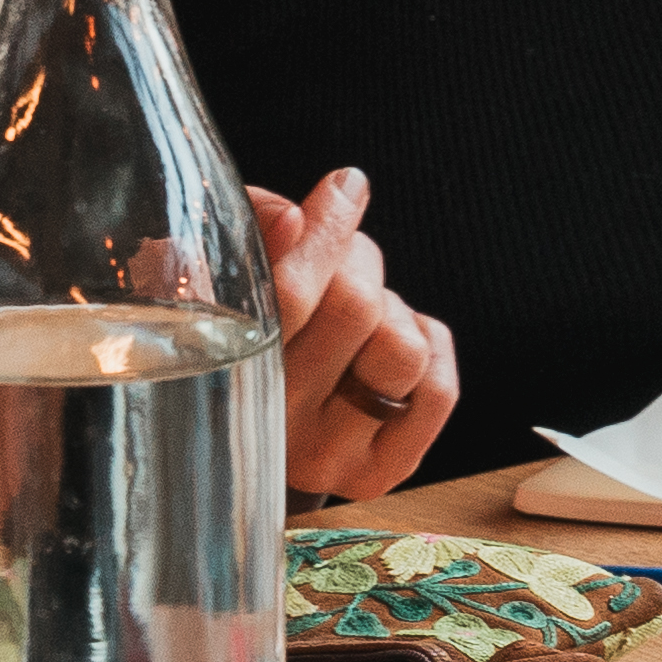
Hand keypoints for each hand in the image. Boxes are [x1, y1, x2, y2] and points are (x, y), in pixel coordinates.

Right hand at [256, 168, 462, 501]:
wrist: (243, 424)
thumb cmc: (240, 326)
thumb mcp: (223, 273)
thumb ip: (251, 235)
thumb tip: (294, 216)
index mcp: (221, 373)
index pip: (288, 296)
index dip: (324, 233)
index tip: (344, 188)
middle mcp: (270, 428)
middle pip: (355, 307)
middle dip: (357, 261)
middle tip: (340, 262)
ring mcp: (325, 459)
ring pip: (403, 350)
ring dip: (392, 312)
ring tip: (357, 320)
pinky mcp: (376, 474)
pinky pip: (440, 390)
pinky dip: (429, 347)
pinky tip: (389, 344)